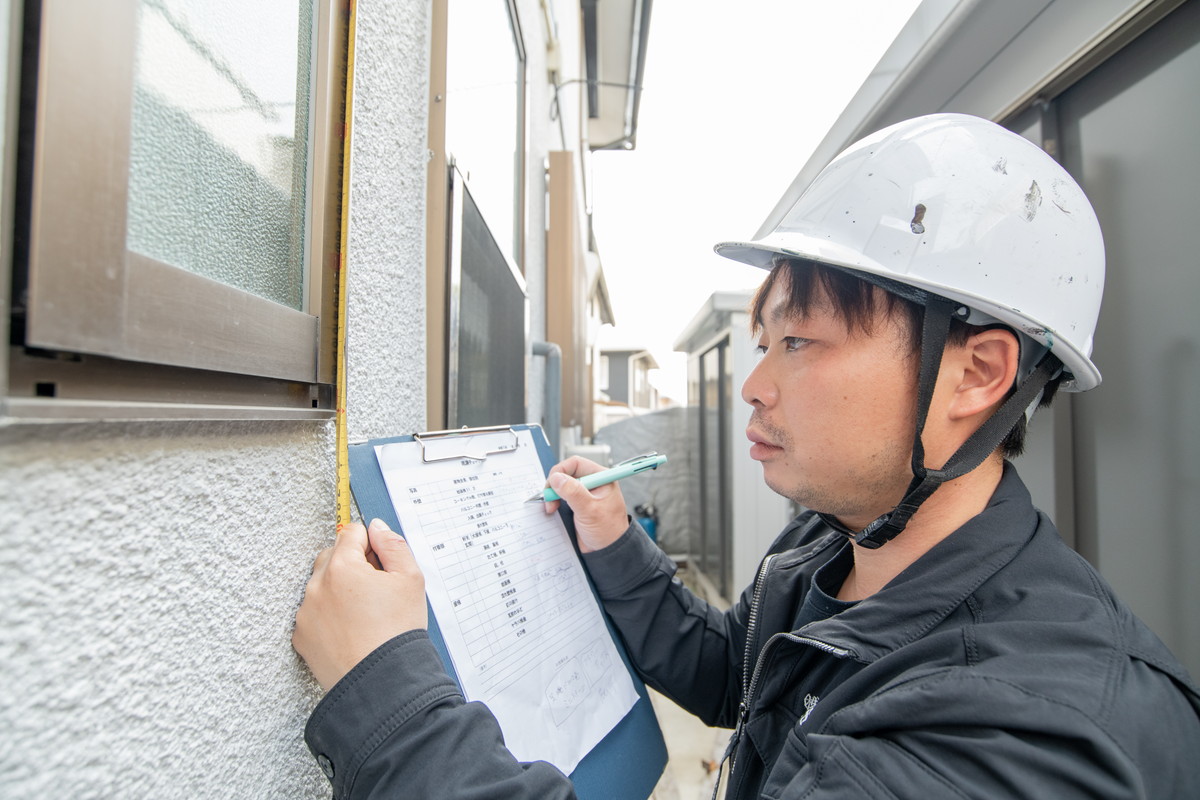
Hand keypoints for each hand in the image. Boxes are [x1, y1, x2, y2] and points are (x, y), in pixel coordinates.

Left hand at [293, 518, 427, 690]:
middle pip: (332, 556)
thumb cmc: (397, 632)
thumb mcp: (411, 580)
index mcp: (341, 567)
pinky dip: (329, 616)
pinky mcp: (301, 637)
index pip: (352, 533)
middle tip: (377, 591)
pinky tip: (351, 631)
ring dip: (339, 590)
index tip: (382, 565)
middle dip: (352, 565)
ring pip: (322, 585)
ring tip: (364, 615)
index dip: (372, 545)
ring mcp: (305, 613)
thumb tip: (376, 528)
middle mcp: (316, 586)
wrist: (382, 682)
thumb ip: (393, 546)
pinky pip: (314, 613)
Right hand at [542, 456, 629, 552]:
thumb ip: (573, 493)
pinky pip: (561, 497)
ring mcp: (583, 494)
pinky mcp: (576, 504)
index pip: (576, 463)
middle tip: (550, 498)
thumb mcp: (590, 510)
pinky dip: (554, 501)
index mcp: (601, 477)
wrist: (608, 551)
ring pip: (561, 485)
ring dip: (553, 494)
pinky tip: (553, 510)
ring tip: (551, 507)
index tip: (552, 484)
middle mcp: (592, 483)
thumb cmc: (608, 531)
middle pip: (566, 473)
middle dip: (555, 484)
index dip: (561, 470)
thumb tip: (557, 478)